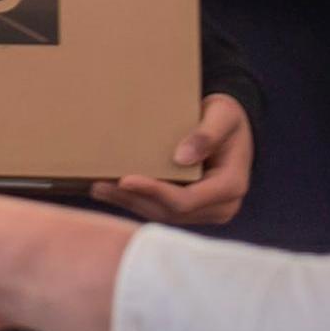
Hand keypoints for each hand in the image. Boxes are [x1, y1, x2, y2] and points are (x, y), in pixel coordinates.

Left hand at [92, 93, 251, 227]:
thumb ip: (206, 135)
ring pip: (161, 214)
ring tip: (98, 187)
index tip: (125, 179)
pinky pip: (160, 209)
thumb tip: (181, 158)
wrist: (230, 126)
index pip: (187, 200)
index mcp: (231, 185)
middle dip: (134, 199)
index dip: (155, 192)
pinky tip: (109, 190)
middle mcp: (221, 205)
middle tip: (99, 184)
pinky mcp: (191, 208)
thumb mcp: (222, 115)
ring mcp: (205, 210)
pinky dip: (134, 200)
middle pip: (170, 212)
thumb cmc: (226, 117)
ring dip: (129, 202)